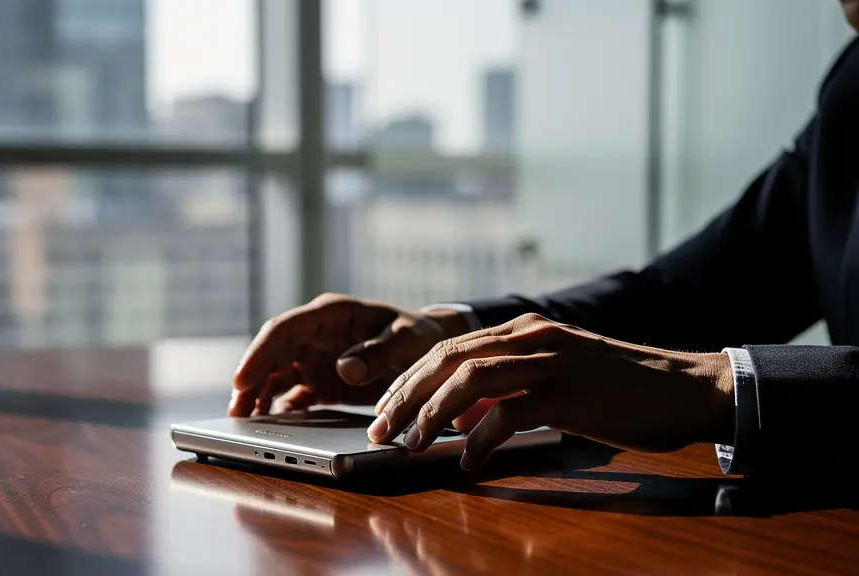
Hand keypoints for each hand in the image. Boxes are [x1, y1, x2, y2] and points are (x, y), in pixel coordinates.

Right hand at [229, 294, 470, 415]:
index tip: (242, 379)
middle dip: (250, 381)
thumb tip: (345, 368)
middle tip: (234, 413)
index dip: (259, 354)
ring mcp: (314, 358)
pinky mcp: (319, 382)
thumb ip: (378, 352)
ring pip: (274, 376)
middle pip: (271, 355)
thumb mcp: (408, 340)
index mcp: (331, 314)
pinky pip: (290, 395)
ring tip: (242, 424)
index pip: (283, 330)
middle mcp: (315, 335)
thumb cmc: (419, 336)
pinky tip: (267, 428)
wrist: (431, 347)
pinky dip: (277, 410)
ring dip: (257, 397)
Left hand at [366, 313, 735, 469]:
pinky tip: (469, 463)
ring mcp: (549, 361)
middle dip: (406, 397)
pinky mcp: (569, 392)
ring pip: (469, 381)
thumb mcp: (553, 380)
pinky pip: (510, 413)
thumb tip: (457, 416)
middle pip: (446, 360)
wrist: (684, 387)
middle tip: (380, 430)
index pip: (446, 348)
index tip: (383, 409)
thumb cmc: (617, 388)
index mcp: (522, 331)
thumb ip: (505, 390)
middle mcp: (530, 337)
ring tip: (412, 446)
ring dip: (432, 416)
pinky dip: (481, 440)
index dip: (408, 379)